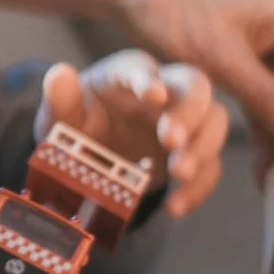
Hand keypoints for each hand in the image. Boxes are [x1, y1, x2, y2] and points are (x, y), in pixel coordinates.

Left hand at [37, 53, 229, 218]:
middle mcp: (164, 91)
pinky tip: (177, 206)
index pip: (143, 67)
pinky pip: (209, 167)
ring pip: (214, 122)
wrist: (90, 155)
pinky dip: (198, 187)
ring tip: (178, 173)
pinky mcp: (191, 155)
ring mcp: (184, 123)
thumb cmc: (77, 123)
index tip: (153, 96)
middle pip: (195, 87)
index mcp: (128, 74)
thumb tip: (59, 75)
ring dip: (202, 148)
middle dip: (188, 113)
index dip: (148, 80)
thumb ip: (59, 99)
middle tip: (170, 140)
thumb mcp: (61, 115)